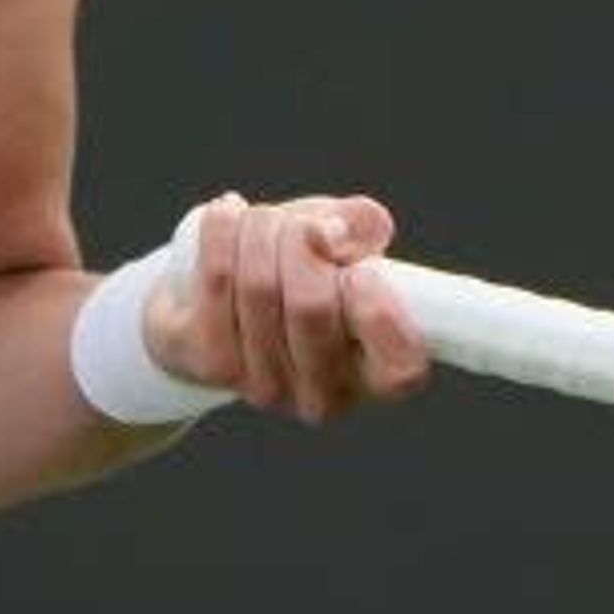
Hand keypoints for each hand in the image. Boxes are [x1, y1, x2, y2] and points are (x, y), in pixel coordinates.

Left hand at [140, 191, 426, 424]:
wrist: (226, 301)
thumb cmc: (304, 270)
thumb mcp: (349, 243)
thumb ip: (362, 227)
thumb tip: (332, 233)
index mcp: (378, 375)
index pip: (399, 364)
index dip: (377, 304)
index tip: (360, 269)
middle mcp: (325, 397)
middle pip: (312, 305)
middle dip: (303, 240)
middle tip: (301, 227)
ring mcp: (266, 389)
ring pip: (259, 286)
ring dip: (261, 229)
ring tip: (263, 222)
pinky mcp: (214, 366)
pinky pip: (217, 281)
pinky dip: (223, 231)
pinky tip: (228, 215)